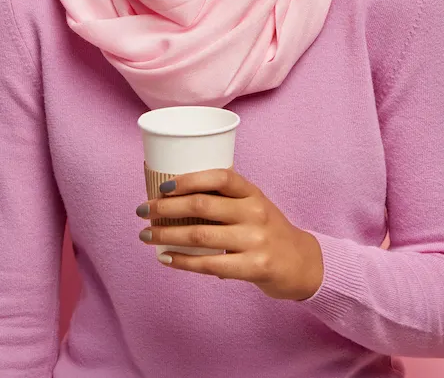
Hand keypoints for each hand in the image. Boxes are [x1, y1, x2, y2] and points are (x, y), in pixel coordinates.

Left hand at [135, 168, 323, 300]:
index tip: (162, 186)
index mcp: (252, 192)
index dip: (188, 179)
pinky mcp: (255, 267)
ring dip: (167, 235)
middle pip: (202, 205)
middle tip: (143, 211)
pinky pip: (210, 265)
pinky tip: (166, 258)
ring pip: (201, 235)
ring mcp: (256, 240)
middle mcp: (255, 212)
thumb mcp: (253, 205)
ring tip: (146, 236)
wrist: (301, 263)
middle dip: (166, 208)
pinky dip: (183, 261)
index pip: (219, 177)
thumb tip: (174, 195)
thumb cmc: (267, 230)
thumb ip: (224, 199)